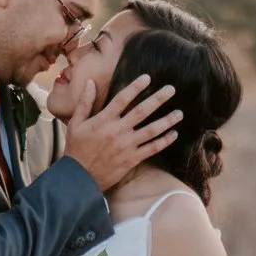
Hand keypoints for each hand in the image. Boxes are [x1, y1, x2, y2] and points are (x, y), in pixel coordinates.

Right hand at [63, 75, 182, 191]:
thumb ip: (85, 102)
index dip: (136, 87)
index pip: (123, 99)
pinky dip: (164, 141)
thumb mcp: (75, 123)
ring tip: (179, 113)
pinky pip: (151, 149)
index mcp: (104, 120)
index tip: (148, 77)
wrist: (79, 177)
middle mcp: (118, 130)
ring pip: (151, 130)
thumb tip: (91, 82)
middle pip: (142, 111)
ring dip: (167, 121)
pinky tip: (174, 134)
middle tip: (171, 89)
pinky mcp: (132, 159)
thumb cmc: (76, 149)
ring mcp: (127, 145)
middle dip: (158, 99)